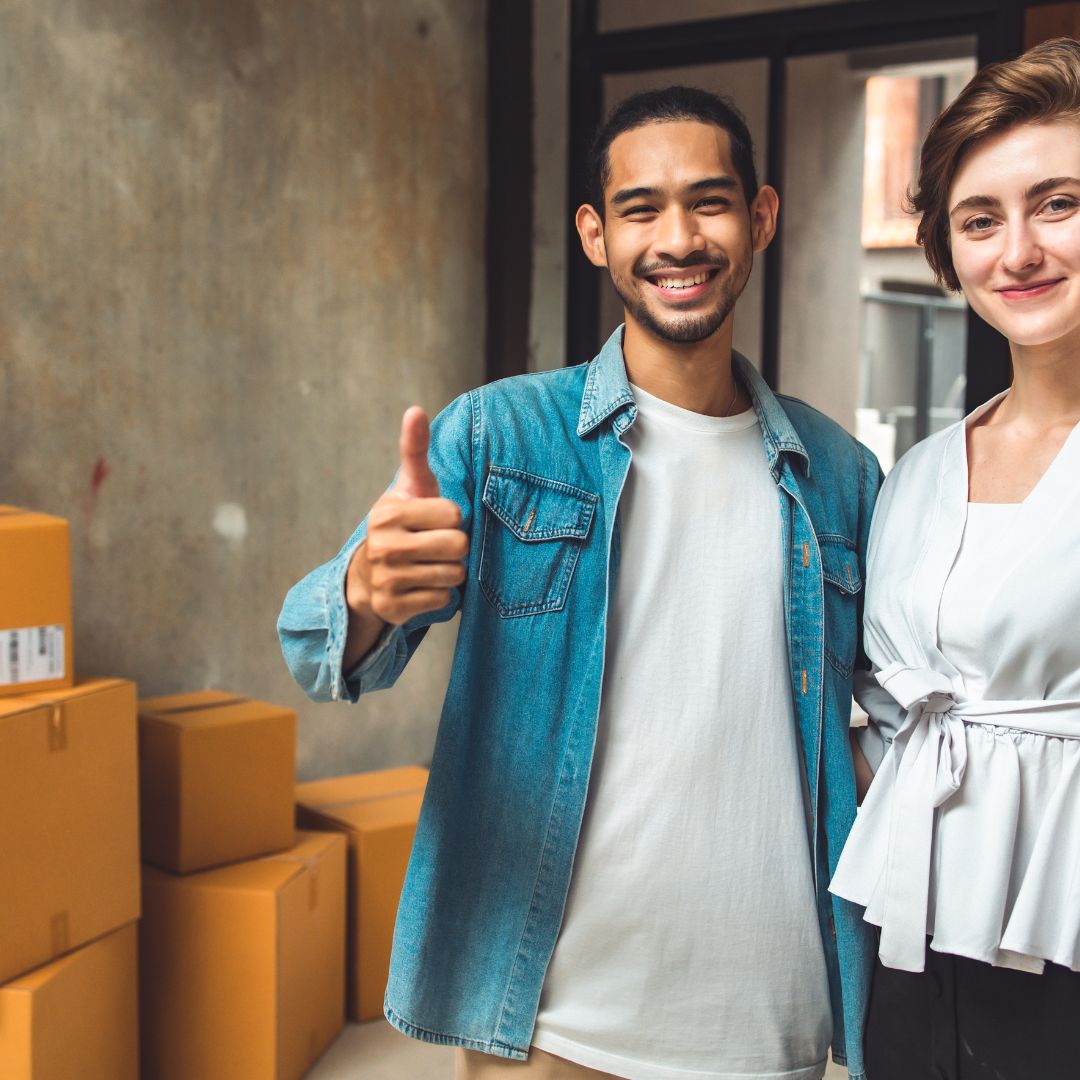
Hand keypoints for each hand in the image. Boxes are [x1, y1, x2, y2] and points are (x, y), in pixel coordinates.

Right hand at [346, 407, 467, 626]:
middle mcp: (383, 546)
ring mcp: (386, 580)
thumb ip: (415, 450)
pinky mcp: (393, 609)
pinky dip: (440, 595)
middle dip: (455, 547)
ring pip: (454, 575)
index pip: (455, 515)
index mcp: (388, 513)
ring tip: (430, 565)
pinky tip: (422, 586)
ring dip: (450, 572)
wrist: (368, 576)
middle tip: (436, 546)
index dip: (452, 519)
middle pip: (458, 546)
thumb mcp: (409, 487)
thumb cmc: (403, 523)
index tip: (433, 521)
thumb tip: (416, 410)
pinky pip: (443, 600)